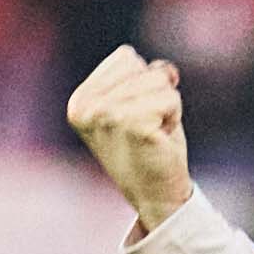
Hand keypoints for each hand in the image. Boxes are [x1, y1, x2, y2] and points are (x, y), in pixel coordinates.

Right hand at [65, 45, 193, 229]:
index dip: (142, 84)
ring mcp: (105, 114)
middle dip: (155, 94)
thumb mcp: (137, 103)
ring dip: (166, 107)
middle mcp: (85, 106)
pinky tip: (159, 139)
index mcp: (79, 100)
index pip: (126, 58)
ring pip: (159, 80)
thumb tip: (167, 71)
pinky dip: (174, 117)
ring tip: (153, 133)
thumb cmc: (148, 146)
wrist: (154, 196)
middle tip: (147, 128)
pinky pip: (171, 98)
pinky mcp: (130, 124)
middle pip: (142, 67)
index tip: (136, 117)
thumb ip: (142, 76)